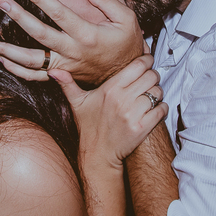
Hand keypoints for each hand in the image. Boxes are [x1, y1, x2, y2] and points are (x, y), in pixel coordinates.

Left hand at [0, 0, 146, 85]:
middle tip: (2, 3)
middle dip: (19, 18)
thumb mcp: (126, 18)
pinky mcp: (61, 75)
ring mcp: (65, 66)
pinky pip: (34, 76)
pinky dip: (16, 69)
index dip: (40, 0)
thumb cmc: (127, 42)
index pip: (60, 15)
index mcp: (88, 35)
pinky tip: (1, 58)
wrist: (128, 75)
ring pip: (31, 61)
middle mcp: (74, 52)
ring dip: (6, 51)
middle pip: (40, 36)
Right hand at [50, 55, 166, 167]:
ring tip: (151, 95)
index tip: (146, 62)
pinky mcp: (142, 127)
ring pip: (158, 92)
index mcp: (110, 89)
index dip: (146, 61)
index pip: (138, 65)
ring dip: (158, 92)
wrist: (98, 155)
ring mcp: (133, 114)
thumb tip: (53, 71)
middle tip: (149, 80)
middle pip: (151, 76)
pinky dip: (162, 107)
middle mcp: (122, 99)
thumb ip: (67, 84)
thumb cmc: (89, 127)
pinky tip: (155, 109)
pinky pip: (162, 109)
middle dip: (153, 76)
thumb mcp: (77, 103)